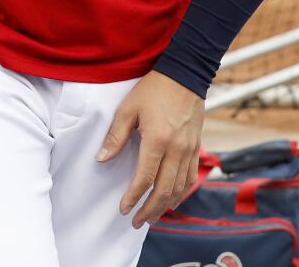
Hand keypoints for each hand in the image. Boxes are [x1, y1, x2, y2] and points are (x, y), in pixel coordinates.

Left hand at [97, 70, 204, 228]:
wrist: (184, 75)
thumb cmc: (153, 89)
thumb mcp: (128, 109)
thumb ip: (115, 137)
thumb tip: (101, 159)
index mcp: (157, 140)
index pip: (145, 178)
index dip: (133, 197)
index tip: (124, 209)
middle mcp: (177, 149)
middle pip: (164, 190)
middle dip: (150, 209)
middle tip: (137, 222)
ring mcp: (190, 149)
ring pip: (180, 187)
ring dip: (166, 205)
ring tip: (152, 216)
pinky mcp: (197, 147)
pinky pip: (192, 177)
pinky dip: (182, 192)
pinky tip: (172, 199)